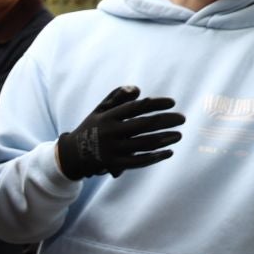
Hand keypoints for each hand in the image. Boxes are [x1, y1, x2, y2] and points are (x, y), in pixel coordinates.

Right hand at [56, 86, 183, 179]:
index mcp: (108, 116)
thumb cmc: (91, 128)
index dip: (156, 103)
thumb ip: (117, 97)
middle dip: (167, 120)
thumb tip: (137, 90)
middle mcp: (110, 132)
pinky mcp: (114, 164)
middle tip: (182, 118)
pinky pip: (139, 161)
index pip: (137, 107)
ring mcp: (112, 149)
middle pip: (145, 124)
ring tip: (178, 135)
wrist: (71, 155)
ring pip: (145, 143)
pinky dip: (156, 157)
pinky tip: (168, 152)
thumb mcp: (99, 110)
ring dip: (165, 138)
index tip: (172, 102)